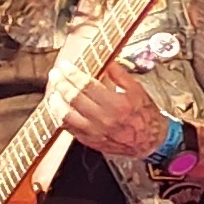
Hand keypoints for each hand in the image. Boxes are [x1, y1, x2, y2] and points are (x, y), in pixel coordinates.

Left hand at [52, 40, 171, 160]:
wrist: (151, 141)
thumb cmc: (145, 116)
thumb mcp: (138, 91)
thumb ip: (120, 75)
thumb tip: (106, 62)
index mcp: (117, 104)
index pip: (86, 85)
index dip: (72, 73)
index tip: (65, 66)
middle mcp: (104, 119)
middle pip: (73, 97)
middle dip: (60, 83)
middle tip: (55, 74)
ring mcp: (95, 132)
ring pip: (65, 115)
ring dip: (55, 100)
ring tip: (53, 91)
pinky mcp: (90, 141)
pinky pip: (68, 128)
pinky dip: (60, 117)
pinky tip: (58, 108)